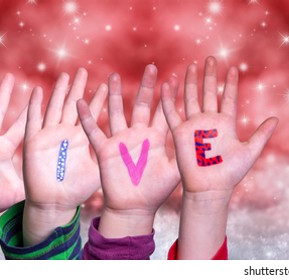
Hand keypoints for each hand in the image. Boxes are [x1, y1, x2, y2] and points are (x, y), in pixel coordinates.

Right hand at [22, 68, 106, 245]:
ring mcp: (51, 136)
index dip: (102, 96)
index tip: (111, 79)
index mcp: (85, 139)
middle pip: (75, 104)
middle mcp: (68, 134)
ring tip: (65, 75)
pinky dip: (34, 106)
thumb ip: (117, 156)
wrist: (55, 205)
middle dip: (80, 87)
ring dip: (60, 92)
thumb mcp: (102, 170)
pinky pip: (34, 121)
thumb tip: (145, 150)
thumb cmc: (78, 192)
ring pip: (56, 107)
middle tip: (85, 69)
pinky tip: (38, 91)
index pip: (95, 112)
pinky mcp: (35, 143)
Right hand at [77, 65, 180, 237]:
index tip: (174, 78)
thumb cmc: (156, 192)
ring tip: (112, 76)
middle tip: (151, 67)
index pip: (163, 112)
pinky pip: (94, 132)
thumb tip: (206, 144)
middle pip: (141, 105)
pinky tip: (81, 103)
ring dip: (113, 95)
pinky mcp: (106, 151)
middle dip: (146, 86)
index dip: (168, 96)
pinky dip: (88, 118)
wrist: (134, 208)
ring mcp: (121, 141)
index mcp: (156, 138)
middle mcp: (139, 135)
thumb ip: (185, 155)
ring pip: (116, 112)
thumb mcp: (175, 172)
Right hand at [161, 57, 277, 197]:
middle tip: (211, 58)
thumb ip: (261, 134)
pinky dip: (169, 99)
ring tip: (193, 65)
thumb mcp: (250, 151)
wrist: (210, 188)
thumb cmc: (230, 174)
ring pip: (191, 98)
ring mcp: (194, 126)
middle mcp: (209, 122)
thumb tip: (276, 119)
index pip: (228, 98)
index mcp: (226, 124)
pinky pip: (172, 113)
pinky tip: (168, 84)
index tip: (233, 68)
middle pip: (209, 93)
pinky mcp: (179, 133)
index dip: (230, 83)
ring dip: (191, 82)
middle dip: (210, 76)